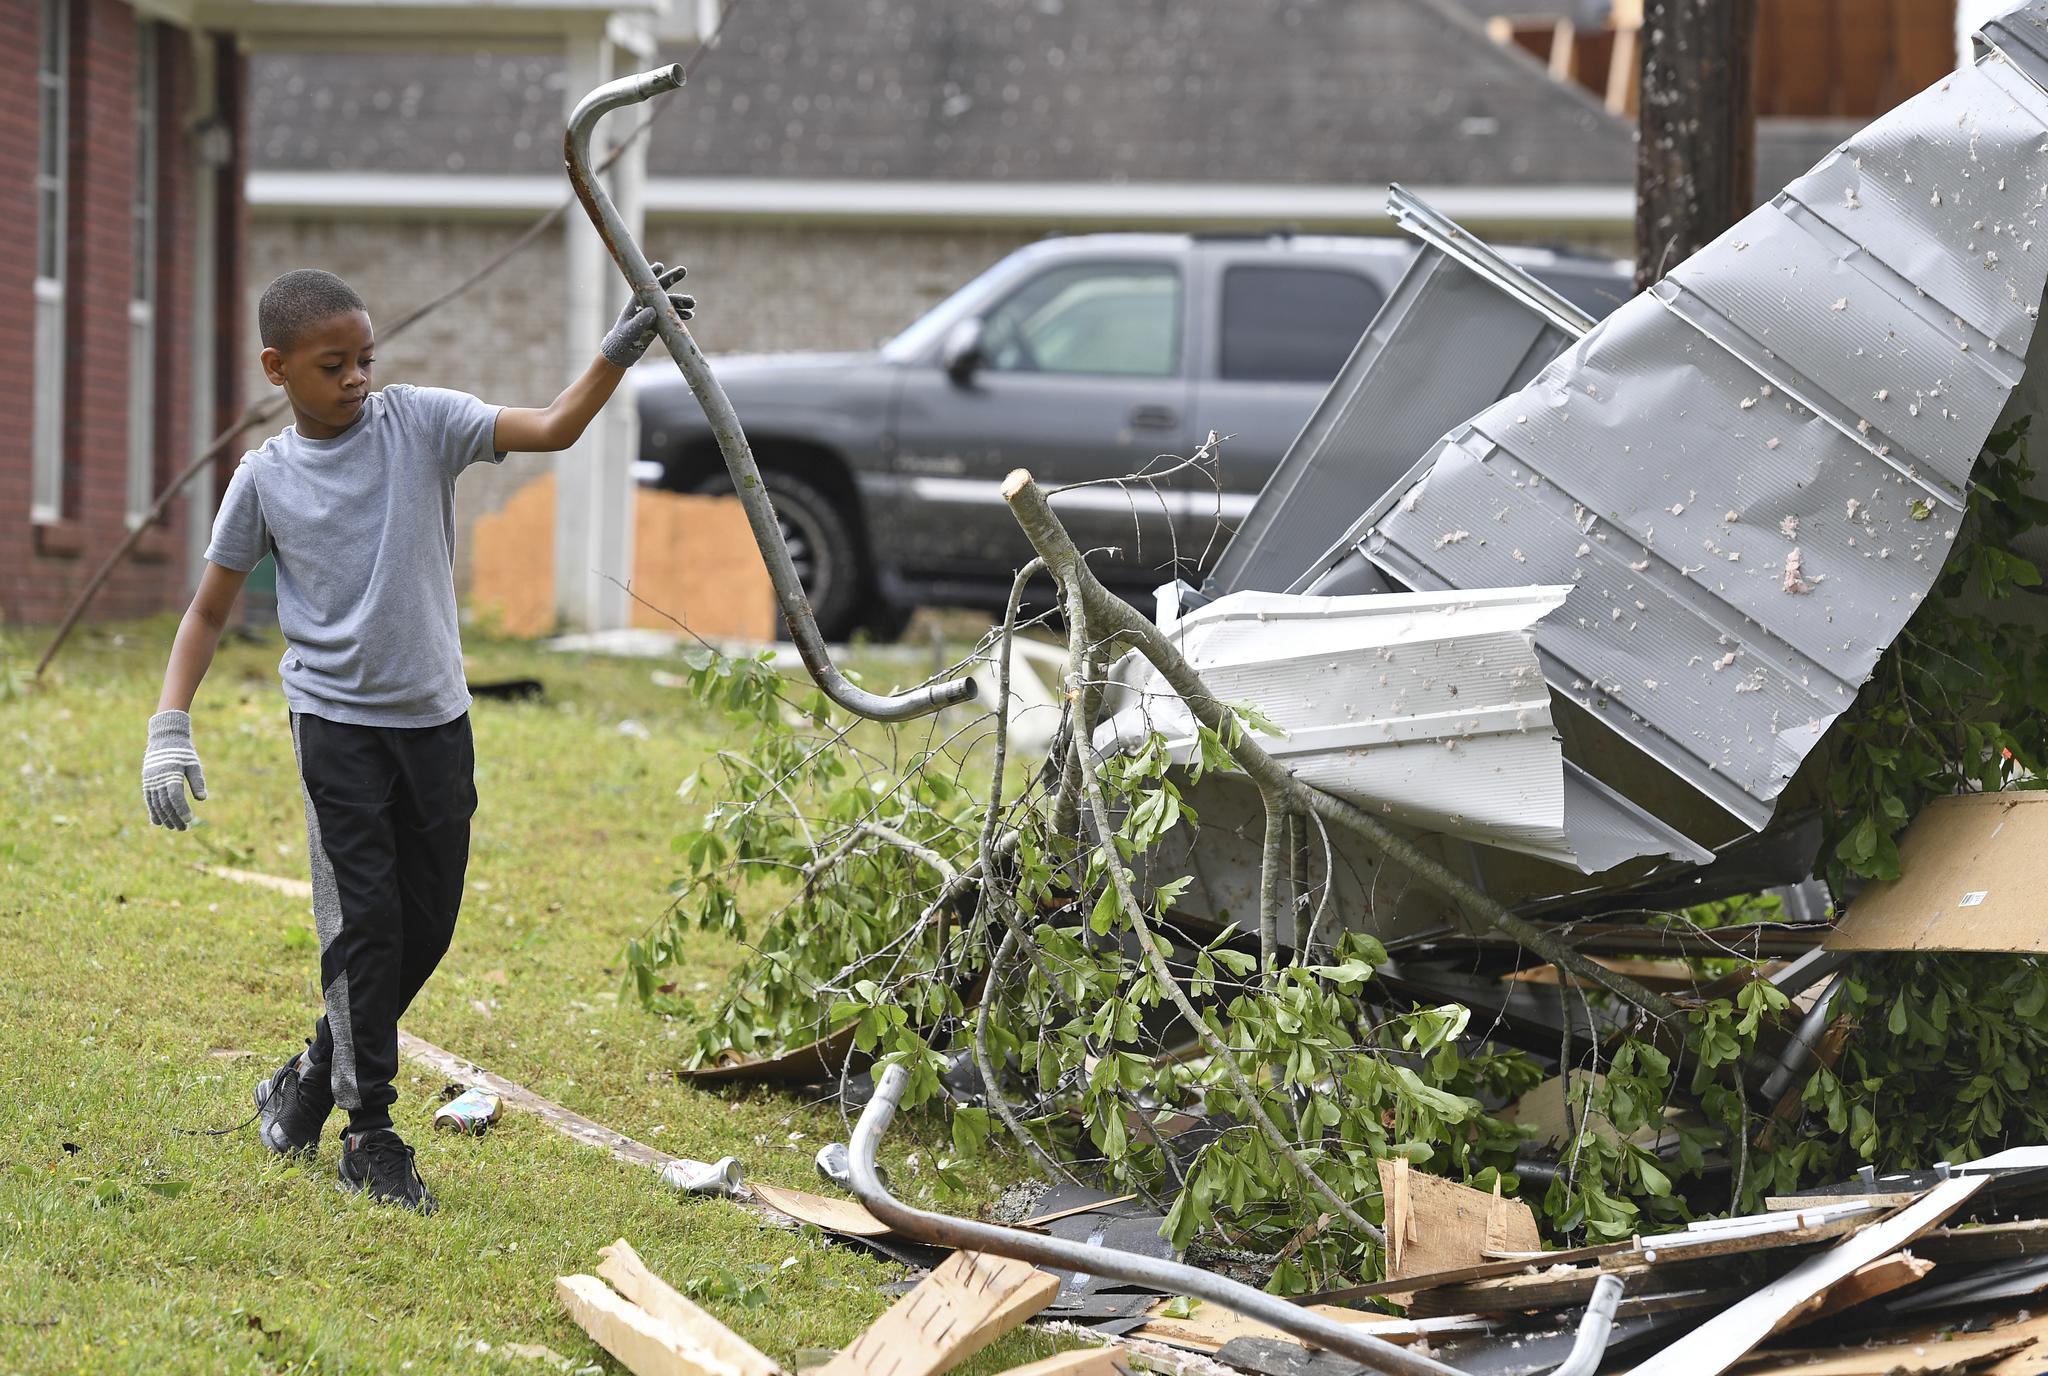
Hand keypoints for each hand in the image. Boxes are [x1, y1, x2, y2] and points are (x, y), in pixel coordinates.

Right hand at [143, 710, 207, 830]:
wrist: (165, 739)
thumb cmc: (183, 752)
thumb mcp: (194, 764)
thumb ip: (198, 781)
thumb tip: (202, 799)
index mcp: (171, 774)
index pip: (175, 796)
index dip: (182, 809)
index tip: (189, 820)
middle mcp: (158, 779)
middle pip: (165, 804)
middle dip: (174, 818)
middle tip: (183, 829)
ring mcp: (150, 781)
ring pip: (155, 804)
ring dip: (164, 818)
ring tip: (174, 828)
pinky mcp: (147, 782)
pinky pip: (149, 800)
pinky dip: (153, 812)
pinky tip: (158, 822)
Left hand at [599, 262, 696, 367]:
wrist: (624, 352)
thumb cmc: (622, 340)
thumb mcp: (630, 331)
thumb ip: (639, 321)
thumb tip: (652, 310)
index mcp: (636, 300)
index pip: (644, 283)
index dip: (651, 274)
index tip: (660, 266)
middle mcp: (646, 303)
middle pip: (661, 288)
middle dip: (672, 278)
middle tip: (683, 270)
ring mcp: (655, 312)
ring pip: (670, 302)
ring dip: (681, 301)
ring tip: (692, 303)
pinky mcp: (661, 322)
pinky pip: (673, 315)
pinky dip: (681, 314)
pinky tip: (689, 315)